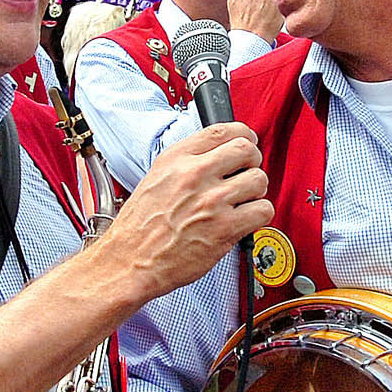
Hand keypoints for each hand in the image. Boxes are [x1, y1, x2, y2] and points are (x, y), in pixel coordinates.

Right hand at [103, 121, 271, 294]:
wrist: (128, 262)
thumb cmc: (139, 228)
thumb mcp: (155, 180)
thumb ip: (187, 164)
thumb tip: (219, 156)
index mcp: (176, 159)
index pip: (223, 130)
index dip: (243, 135)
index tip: (247, 142)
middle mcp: (194, 175)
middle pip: (246, 149)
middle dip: (252, 162)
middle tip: (246, 174)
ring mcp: (211, 201)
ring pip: (259, 179)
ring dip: (255, 191)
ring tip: (242, 201)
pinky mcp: (224, 228)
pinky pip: (263, 210)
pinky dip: (259, 215)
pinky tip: (245, 219)